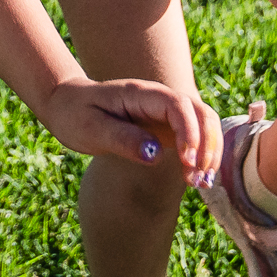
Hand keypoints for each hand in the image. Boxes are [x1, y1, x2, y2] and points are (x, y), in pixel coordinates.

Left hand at [40, 76, 222, 181]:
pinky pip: (194, 137)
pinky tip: (198, 179)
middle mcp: (159, 100)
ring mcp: (165, 113)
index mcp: (140, 94)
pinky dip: (202, 155)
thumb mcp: (92, 129)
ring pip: (203, 124)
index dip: (189, 132)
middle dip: (207, 144)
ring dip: (209, 151)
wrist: (67, 106)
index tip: (187, 161)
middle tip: (198, 178)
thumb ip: (122, 139)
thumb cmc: (75, 114)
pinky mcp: (166, 127)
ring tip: (201, 182)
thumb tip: (155, 154)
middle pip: (200, 112)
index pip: (177, 106)